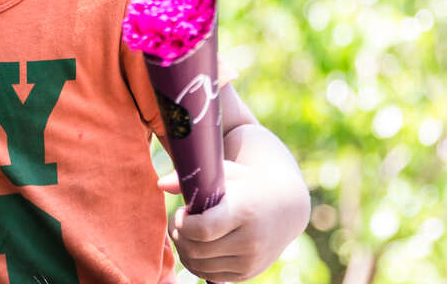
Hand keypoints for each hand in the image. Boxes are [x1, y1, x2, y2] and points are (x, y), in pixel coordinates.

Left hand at [159, 160, 310, 281]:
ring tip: (186, 233)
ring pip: (200, 266)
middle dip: (179, 236)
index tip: (183, 212)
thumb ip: (192, 179)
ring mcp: (249, 261)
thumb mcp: (226, 174)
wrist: (285, 208)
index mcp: (244, 212)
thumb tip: (161, 184)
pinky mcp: (247, 274)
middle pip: (197, 250)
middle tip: (179, 222)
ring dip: (184, 251)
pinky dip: (196, 264)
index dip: (183, 223)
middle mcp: (250, 241)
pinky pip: (209, 275)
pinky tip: (196, 246)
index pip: (203, 230)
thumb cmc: (247, 186)